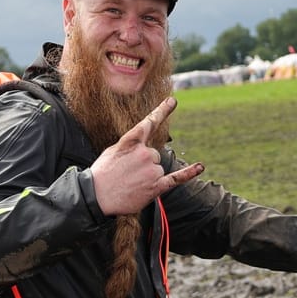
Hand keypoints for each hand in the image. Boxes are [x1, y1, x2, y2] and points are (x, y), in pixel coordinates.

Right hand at [90, 97, 203, 215]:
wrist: (96, 196)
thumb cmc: (102, 173)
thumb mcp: (112, 151)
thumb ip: (131, 146)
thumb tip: (142, 149)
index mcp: (131, 141)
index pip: (149, 123)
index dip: (162, 111)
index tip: (172, 101)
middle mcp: (144, 153)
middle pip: (153, 154)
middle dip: (143, 164)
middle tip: (127, 173)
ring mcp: (151, 170)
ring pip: (158, 168)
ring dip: (147, 176)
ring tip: (131, 183)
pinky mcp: (156, 186)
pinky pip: (176, 178)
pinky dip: (188, 173)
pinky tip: (200, 167)